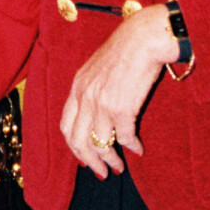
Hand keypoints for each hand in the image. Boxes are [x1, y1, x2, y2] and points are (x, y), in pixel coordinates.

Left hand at [59, 6, 178, 176]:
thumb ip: (92, 88)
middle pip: (77, 141)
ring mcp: (102, 104)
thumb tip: (98, 110)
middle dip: (89, 160)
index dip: (73, 145)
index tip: (84, 156)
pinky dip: (132, 147)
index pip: (65, 125)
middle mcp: (86, 97)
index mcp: (77, 87)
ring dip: (110, 160)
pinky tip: (139, 150)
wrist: (143, 37)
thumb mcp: (97, 67)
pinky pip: (125, 137)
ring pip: (100, 144)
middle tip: (100, 172)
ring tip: (119, 167)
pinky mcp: (123, 109)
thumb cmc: (126, 48)